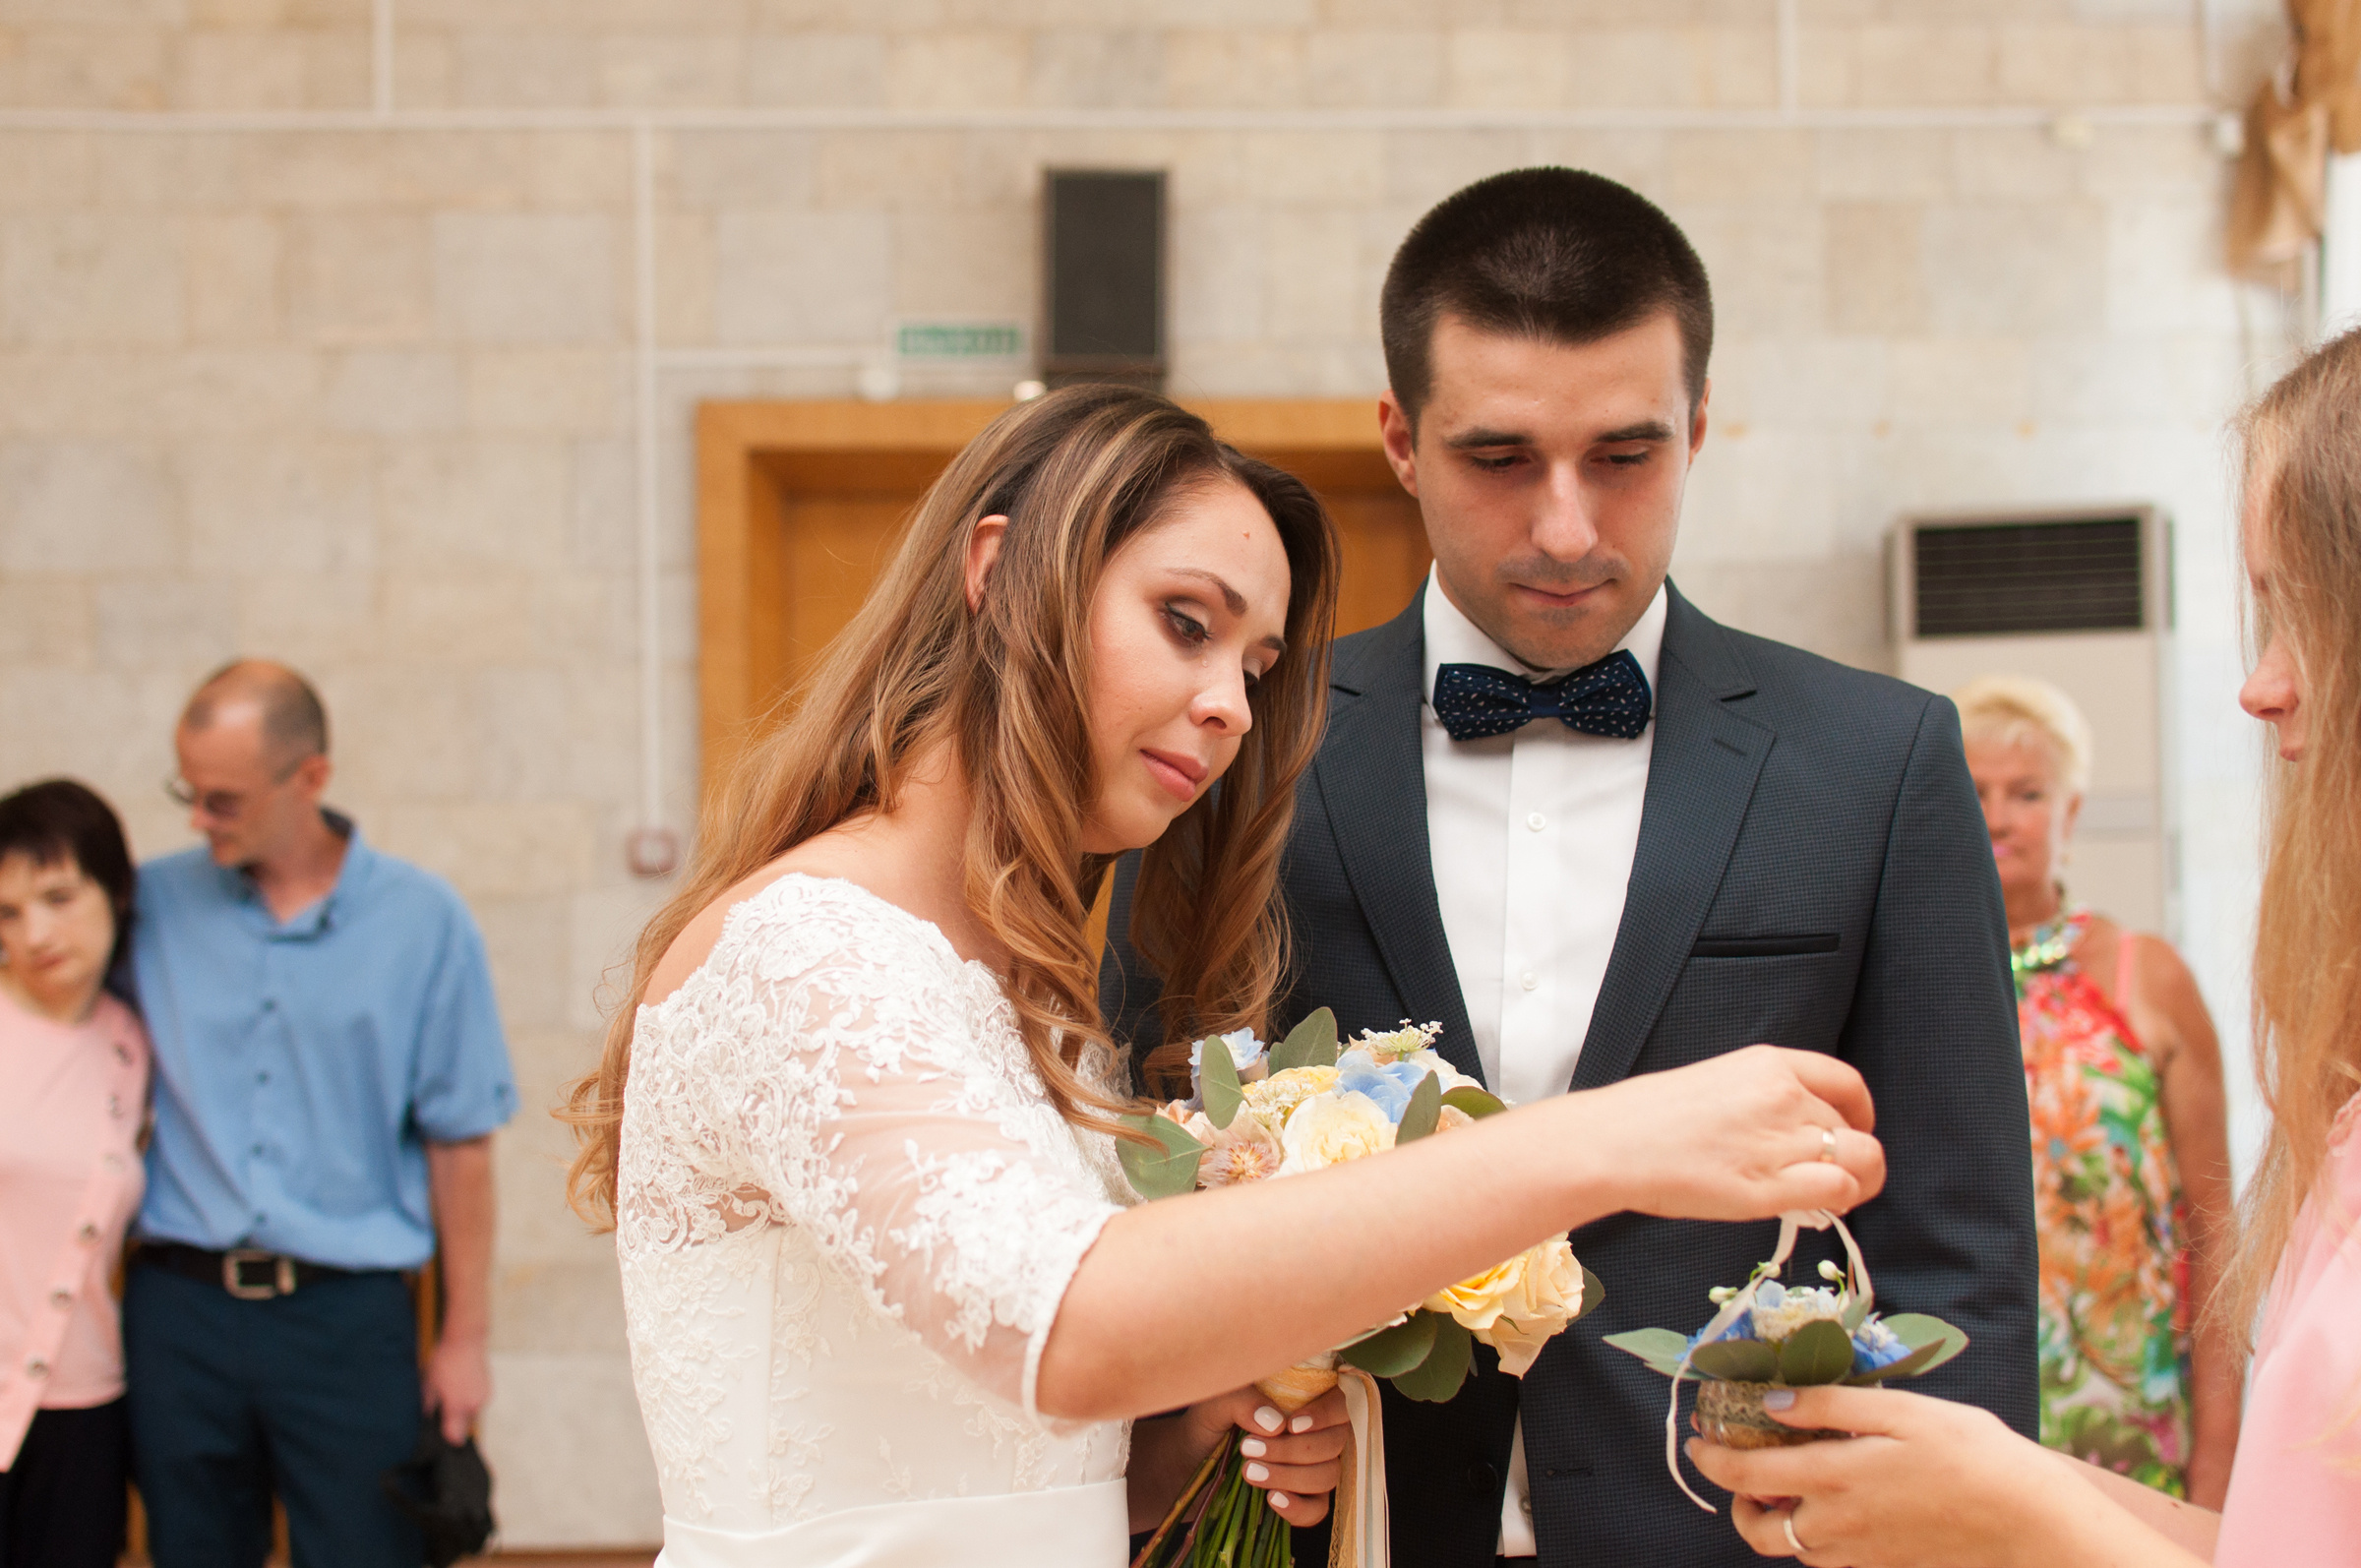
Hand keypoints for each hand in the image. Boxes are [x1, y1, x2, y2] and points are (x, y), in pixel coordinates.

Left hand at [422, 1334, 491, 1444]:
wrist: (466, 1342)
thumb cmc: (445, 1361)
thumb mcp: (430, 1384)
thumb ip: (430, 1405)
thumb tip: (429, 1416)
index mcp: (457, 1407)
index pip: (455, 1436)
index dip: (447, 1438)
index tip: (441, 1434)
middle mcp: (473, 1405)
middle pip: (465, 1427)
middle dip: (455, 1423)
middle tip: (443, 1410)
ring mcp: (483, 1398)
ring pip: (472, 1415)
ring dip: (463, 1412)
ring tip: (452, 1396)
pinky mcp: (489, 1390)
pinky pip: (478, 1404)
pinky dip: (471, 1402)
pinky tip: (461, 1388)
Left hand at [1181, 1386, 1351, 1527]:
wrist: (1189, 1461)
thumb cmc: (1208, 1421)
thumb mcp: (1216, 1402)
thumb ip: (1242, 1400)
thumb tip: (1275, 1423)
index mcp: (1304, 1398)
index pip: (1339, 1402)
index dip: (1325, 1415)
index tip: (1291, 1425)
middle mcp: (1316, 1432)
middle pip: (1335, 1443)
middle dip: (1293, 1450)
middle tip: (1249, 1449)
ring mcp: (1312, 1467)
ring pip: (1328, 1475)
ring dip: (1290, 1476)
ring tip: (1250, 1472)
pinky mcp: (1302, 1498)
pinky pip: (1318, 1509)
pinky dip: (1299, 1508)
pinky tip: (1273, 1500)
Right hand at [1582, 1045, 1884, 1222]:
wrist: (1613, 1143)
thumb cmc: (1649, 1116)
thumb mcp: (1716, 1081)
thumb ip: (1761, 1097)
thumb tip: (1791, 1130)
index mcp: (1769, 1064)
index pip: (1846, 1083)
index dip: (1861, 1112)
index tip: (1853, 1128)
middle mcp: (1784, 1096)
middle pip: (1851, 1126)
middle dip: (1851, 1153)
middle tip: (1833, 1176)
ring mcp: (1780, 1140)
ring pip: (1861, 1158)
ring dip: (1861, 1180)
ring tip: (1841, 1195)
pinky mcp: (1771, 1186)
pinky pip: (1838, 1188)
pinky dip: (1842, 1199)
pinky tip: (1822, 1207)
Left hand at [1684, 1385, 2067, 1566]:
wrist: (2032, 1523)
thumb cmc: (1973, 1454)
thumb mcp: (1900, 1409)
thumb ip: (1829, 1405)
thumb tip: (1771, 1401)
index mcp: (1833, 1479)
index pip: (1744, 1476)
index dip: (1711, 1459)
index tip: (1697, 1440)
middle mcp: (1837, 1526)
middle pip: (1757, 1529)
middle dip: (1738, 1502)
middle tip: (1746, 1467)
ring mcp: (1862, 1555)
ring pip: (1793, 1548)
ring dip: (1777, 1519)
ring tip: (1793, 1481)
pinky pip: (1831, 1561)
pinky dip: (1816, 1536)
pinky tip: (1841, 1504)